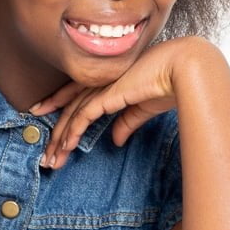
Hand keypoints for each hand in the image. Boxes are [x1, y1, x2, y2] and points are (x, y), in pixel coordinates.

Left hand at [32, 35, 220, 169]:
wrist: (186, 70)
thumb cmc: (170, 83)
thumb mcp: (143, 107)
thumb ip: (127, 122)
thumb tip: (116, 140)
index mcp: (109, 78)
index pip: (76, 93)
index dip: (59, 105)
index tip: (44, 117)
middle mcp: (101, 80)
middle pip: (68, 106)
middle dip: (54, 131)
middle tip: (45, 153)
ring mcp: (102, 85)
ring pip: (72, 114)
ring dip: (60, 139)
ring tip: (51, 160)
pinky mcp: (107, 94)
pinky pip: (83, 116)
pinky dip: (72, 133)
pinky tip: (65, 147)